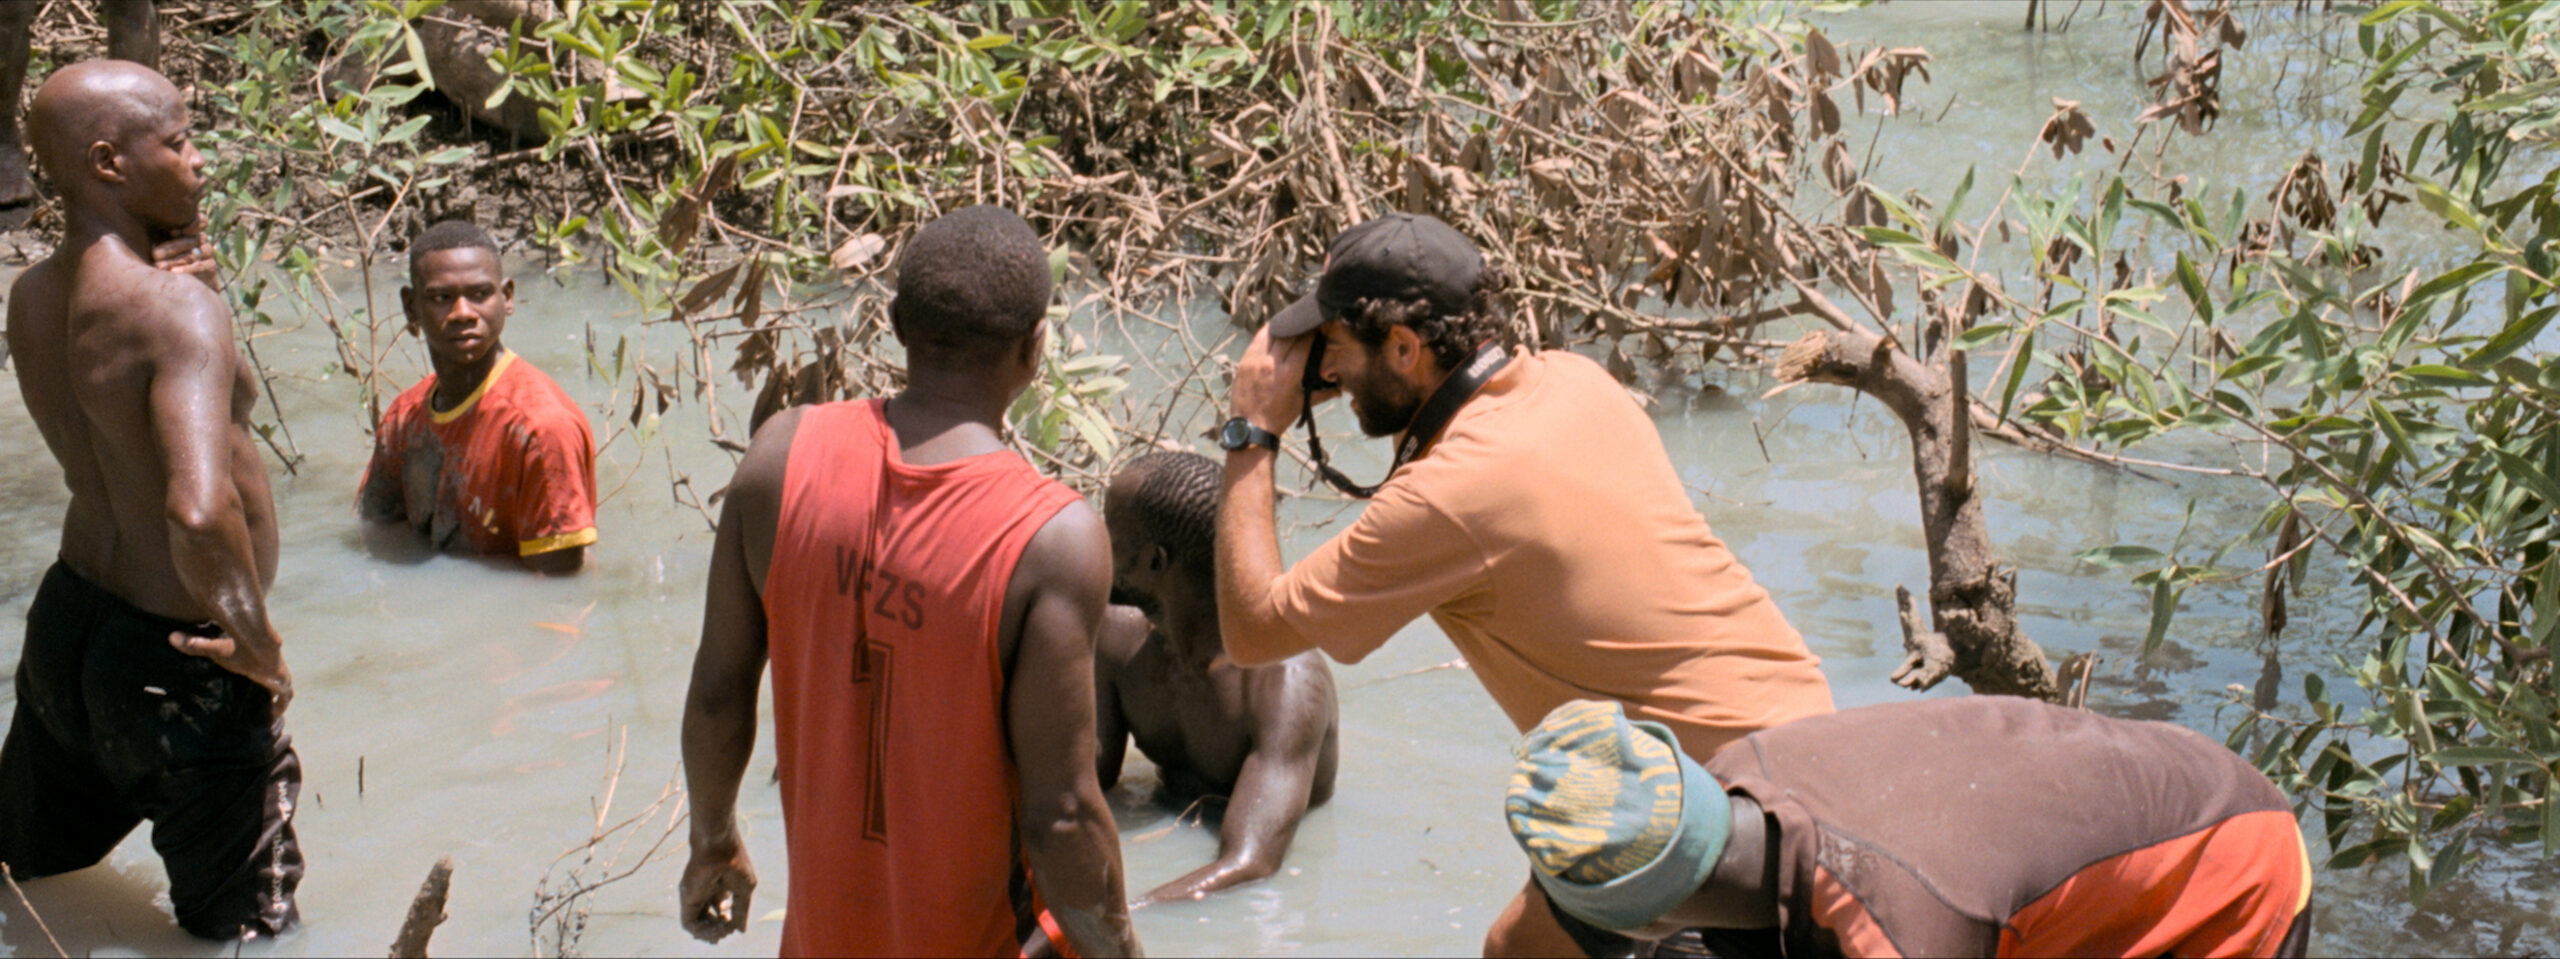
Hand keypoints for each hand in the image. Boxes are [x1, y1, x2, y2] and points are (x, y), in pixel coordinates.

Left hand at [151, 217, 218, 290]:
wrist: (181, 277)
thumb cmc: (163, 254)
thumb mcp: (161, 240)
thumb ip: (162, 233)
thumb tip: (154, 229)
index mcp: (191, 229)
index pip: (201, 220)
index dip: (192, 223)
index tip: (173, 231)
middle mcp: (202, 238)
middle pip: (192, 239)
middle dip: (172, 247)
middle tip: (154, 254)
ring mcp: (208, 252)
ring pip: (193, 254)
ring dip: (175, 260)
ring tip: (158, 266)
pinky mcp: (211, 266)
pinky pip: (200, 267)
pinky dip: (186, 269)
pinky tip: (173, 272)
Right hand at [170, 628, 293, 715]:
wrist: (256, 643)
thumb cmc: (236, 645)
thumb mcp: (214, 648)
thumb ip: (195, 644)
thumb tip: (171, 636)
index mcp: (259, 662)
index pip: (262, 670)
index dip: (261, 678)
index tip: (257, 685)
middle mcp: (271, 668)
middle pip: (276, 681)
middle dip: (273, 690)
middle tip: (266, 704)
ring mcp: (280, 675)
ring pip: (284, 689)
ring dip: (279, 699)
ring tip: (271, 714)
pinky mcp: (282, 683)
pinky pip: (285, 697)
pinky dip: (281, 705)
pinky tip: (275, 716)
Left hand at [680, 839, 757, 942]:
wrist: (718, 845)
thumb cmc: (734, 862)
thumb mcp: (744, 890)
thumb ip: (741, 911)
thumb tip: (741, 931)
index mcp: (717, 888)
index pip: (718, 911)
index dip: (725, 923)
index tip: (732, 928)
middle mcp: (703, 893)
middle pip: (706, 919)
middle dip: (716, 930)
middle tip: (726, 932)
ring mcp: (694, 896)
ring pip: (697, 924)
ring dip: (711, 933)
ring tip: (722, 931)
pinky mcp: (687, 899)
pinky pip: (689, 924)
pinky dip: (702, 931)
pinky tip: (714, 930)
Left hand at [1231, 325, 1313, 435]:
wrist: (1250, 427)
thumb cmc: (1279, 417)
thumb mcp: (1302, 404)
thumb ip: (1323, 394)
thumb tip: (1341, 390)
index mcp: (1290, 373)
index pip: (1304, 343)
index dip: (1312, 333)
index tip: (1318, 327)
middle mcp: (1272, 363)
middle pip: (1289, 334)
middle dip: (1300, 327)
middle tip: (1307, 323)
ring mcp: (1256, 360)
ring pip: (1272, 333)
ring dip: (1284, 326)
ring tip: (1292, 323)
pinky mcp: (1245, 360)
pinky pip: (1257, 339)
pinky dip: (1268, 332)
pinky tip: (1275, 329)